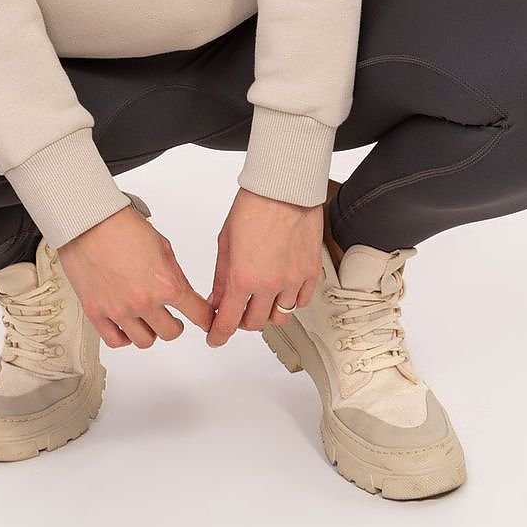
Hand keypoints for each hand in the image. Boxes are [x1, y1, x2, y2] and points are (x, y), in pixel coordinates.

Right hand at [57, 201, 214, 349]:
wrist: (89, 221)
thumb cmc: (122, 226)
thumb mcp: (162, 246)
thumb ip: (174, 274)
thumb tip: (180, 292)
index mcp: (166, 284)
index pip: (198, 314)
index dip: (206, 318)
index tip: (205, 320)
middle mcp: (144, 302)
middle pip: (170, 333)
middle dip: (175, 325)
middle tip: (172, 318)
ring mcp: (120, 311)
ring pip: (145, 341)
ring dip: (150, 332)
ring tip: (147, 320)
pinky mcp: (97, 313)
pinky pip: (116, 341)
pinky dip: (125, 337)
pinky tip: (127, 326)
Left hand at [206, 188, 323, 347]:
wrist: (284, 188)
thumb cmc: (253, 206)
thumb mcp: (225, 242)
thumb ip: (220, 276)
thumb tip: (215, 300)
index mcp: (243, 277)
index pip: (229, 321)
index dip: (219, 335)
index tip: (216, 338)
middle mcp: (270, 284)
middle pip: (255, 323)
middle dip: (242, 321)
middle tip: (236, 310)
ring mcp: (293, 280)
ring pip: (280, 317)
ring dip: (266, 313)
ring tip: (260, 299)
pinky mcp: (311, 272)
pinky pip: (301, 301)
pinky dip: (289, 302)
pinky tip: (281, 290)